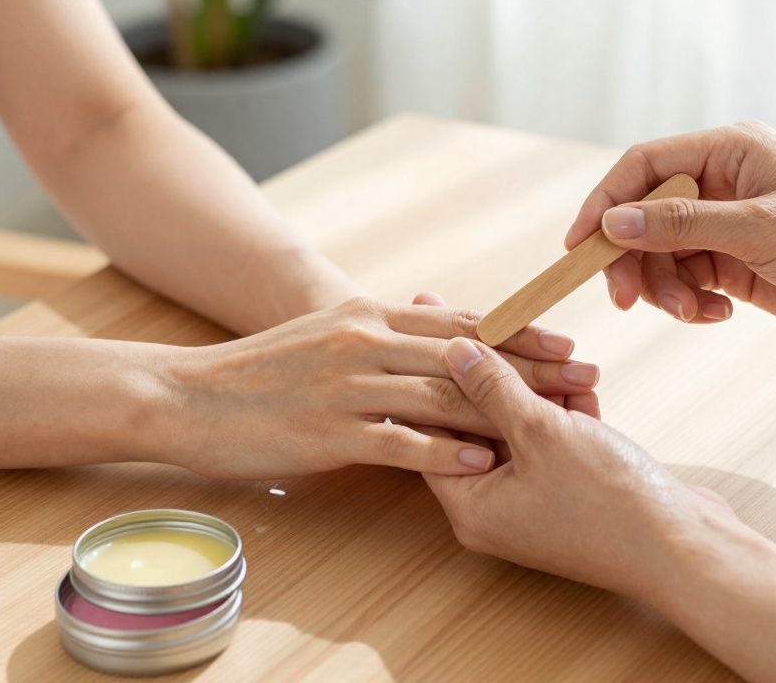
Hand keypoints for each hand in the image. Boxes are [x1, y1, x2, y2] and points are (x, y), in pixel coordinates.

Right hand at [159, 297, 598, 479]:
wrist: (188, 395)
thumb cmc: (260, 371)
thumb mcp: (325, 334)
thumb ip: (379, 335)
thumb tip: (431, 342)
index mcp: (369, 315)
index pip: (462, 323)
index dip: (521, 333)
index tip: (569, 343)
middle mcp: (365, 342)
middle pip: (468, 356)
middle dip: (534, 369)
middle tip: (586, 381)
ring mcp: (348, 385)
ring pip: (443, 395)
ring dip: (506, 410)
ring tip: (556, 423)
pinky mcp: (329, 430)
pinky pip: (399, 441)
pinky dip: (446, 451)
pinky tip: (485, 461)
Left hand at [422, 338, 734, 600]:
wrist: (687, 550)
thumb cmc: (609, 503)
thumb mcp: (542, 432)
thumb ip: (493, 388)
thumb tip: (453, 351)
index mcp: (471, 505)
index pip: (431, 430)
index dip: (431, 374)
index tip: (427, 327)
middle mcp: (495, 510)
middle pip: (476, 425)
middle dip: (495, 375)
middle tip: (484, 322)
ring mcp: (535, 503)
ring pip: (521, 428)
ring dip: (541, 388)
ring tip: (559, 354)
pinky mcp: (573, 495)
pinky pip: (556, 442)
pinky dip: (568, 413)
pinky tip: (586, 387)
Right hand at [565, 121, 775, 344]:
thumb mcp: (760, 230)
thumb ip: (682, 225)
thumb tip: (614, 221)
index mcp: (731, 150)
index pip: (645, 166)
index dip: (605, 201)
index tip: (580, 246)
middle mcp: (723, 182)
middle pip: (644, 215)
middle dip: (633, 259)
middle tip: (628, 300)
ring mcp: (727, 224)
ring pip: (661, 254)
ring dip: (666, 289)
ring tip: (695, 312)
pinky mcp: (734, 263)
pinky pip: (685, 281)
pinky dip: (690, 303)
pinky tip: (721, 313)